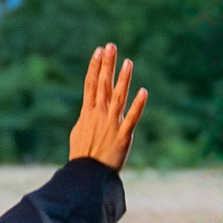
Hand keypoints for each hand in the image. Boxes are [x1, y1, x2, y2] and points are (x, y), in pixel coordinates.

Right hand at [68, 43, 147, 170]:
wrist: (87, 175)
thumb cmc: (82, 154)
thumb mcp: (79, 131)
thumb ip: (86, 116)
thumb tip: (88, 107)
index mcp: (88, 112)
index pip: (91, 84)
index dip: (95, 67)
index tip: (98, 51)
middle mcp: (99, 115)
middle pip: (103, 85)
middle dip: (107, 65)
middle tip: (111, 46)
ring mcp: (111, 124)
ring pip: (118, 97)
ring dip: (123, 79)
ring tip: (128, 62)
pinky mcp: (123, 136)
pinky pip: (132, 118)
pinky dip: (138, 105)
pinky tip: (144, 91)